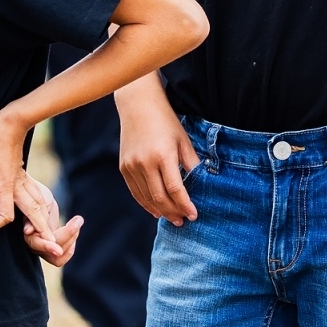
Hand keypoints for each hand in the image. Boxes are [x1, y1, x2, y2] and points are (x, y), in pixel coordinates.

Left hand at [0, 107, 57, 243]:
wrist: (12, 120)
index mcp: (6, 184)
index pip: (5, 214)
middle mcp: (19, 186)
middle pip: (35, 214)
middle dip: (44, 233)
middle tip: (54, 252)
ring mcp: (24, 182)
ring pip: (40, 206)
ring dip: (45, 223)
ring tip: (50, 239)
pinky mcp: (24, 178)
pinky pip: (39, 198)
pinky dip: (43, 210)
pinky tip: (43, 214)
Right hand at [19, 177, 82, 266]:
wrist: (37, 197)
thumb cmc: (35, 197)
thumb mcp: (36, 202)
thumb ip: (32, 216)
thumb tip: (28, 232)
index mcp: (27, 232)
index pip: (36, 244)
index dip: (47, 247)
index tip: (58, 250)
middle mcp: (33, 244)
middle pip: (52, 252)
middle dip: (67, 237)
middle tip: (78, 220)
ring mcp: (42, 248)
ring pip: (58, 257)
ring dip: (71, 239)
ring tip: (77, 221)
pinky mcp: (52, 247)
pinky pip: (63, 255)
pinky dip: (71, 245)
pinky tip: (75, 230)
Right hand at [118, 93, 199, 225]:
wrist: (138, 106)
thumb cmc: (166, 122)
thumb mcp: (183, 140)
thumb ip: (192, 163)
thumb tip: (203, 184)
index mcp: (163, 155)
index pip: (175, 189)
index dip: (185, 204)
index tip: (194, 214)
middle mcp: (145, 163)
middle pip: (160, 198)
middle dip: (173, 212)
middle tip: (183, 221)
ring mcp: (132, 166)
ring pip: (146, 198)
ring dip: (160, 211)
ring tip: (173, 218)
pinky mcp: (123, 167)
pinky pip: (135, 192)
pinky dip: (146, 203)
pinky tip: (156, 210)